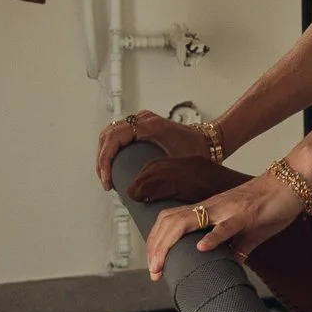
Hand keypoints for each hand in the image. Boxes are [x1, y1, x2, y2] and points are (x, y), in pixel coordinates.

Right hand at [97, 108, 214, 189]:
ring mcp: (142, 120)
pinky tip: (112, 166)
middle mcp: (143, 119)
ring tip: (107, 177)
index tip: (107, 181)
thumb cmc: (197, 151)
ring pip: (110, 134)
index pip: (114, 138)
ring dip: (105, 154)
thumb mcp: (175, 163)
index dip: (104, 161)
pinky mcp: (142, 125)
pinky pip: (119, 134)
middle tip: (106, 182)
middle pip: (108, 135)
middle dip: (102, 160)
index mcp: (149, 126)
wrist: (209, 140)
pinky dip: (111, 149)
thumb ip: (158, 175)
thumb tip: (136, 191)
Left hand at [140, 169, 309, 282]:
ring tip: (162, 265)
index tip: (155, 267)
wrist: (294, 180)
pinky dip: (212, 237)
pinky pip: (226, 225)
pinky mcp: (247, 213)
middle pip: (171, 221)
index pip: (172, 221)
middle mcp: (213, 206)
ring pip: (188, 221)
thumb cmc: (273, 204)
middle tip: (153, 271)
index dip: (158, 242)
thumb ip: (237, 246)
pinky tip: (202, 249)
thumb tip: (229, 264)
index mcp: (211, 210)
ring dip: (170, 244)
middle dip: (156, 247)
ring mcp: (228, 208)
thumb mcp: (250, 230)